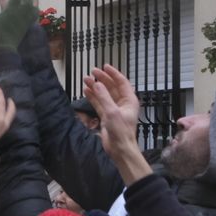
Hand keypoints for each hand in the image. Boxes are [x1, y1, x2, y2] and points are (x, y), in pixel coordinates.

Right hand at [85, 65, 151, 183]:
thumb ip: (103, 97)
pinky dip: (92, 97)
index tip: (105, 67)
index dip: (113, 73)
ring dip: (96, 87)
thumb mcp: (112, 112)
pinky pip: (99, 103)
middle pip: (112, 87)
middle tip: (92, 72)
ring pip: (104, 94)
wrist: (120, 149)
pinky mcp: (106, 116)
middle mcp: (122, 104)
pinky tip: (86, 91)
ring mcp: (114, 109)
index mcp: (129, 101)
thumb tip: (96, 85)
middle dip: (102, 79)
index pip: (122, 82)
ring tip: (86, 80)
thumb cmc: (121, 132)